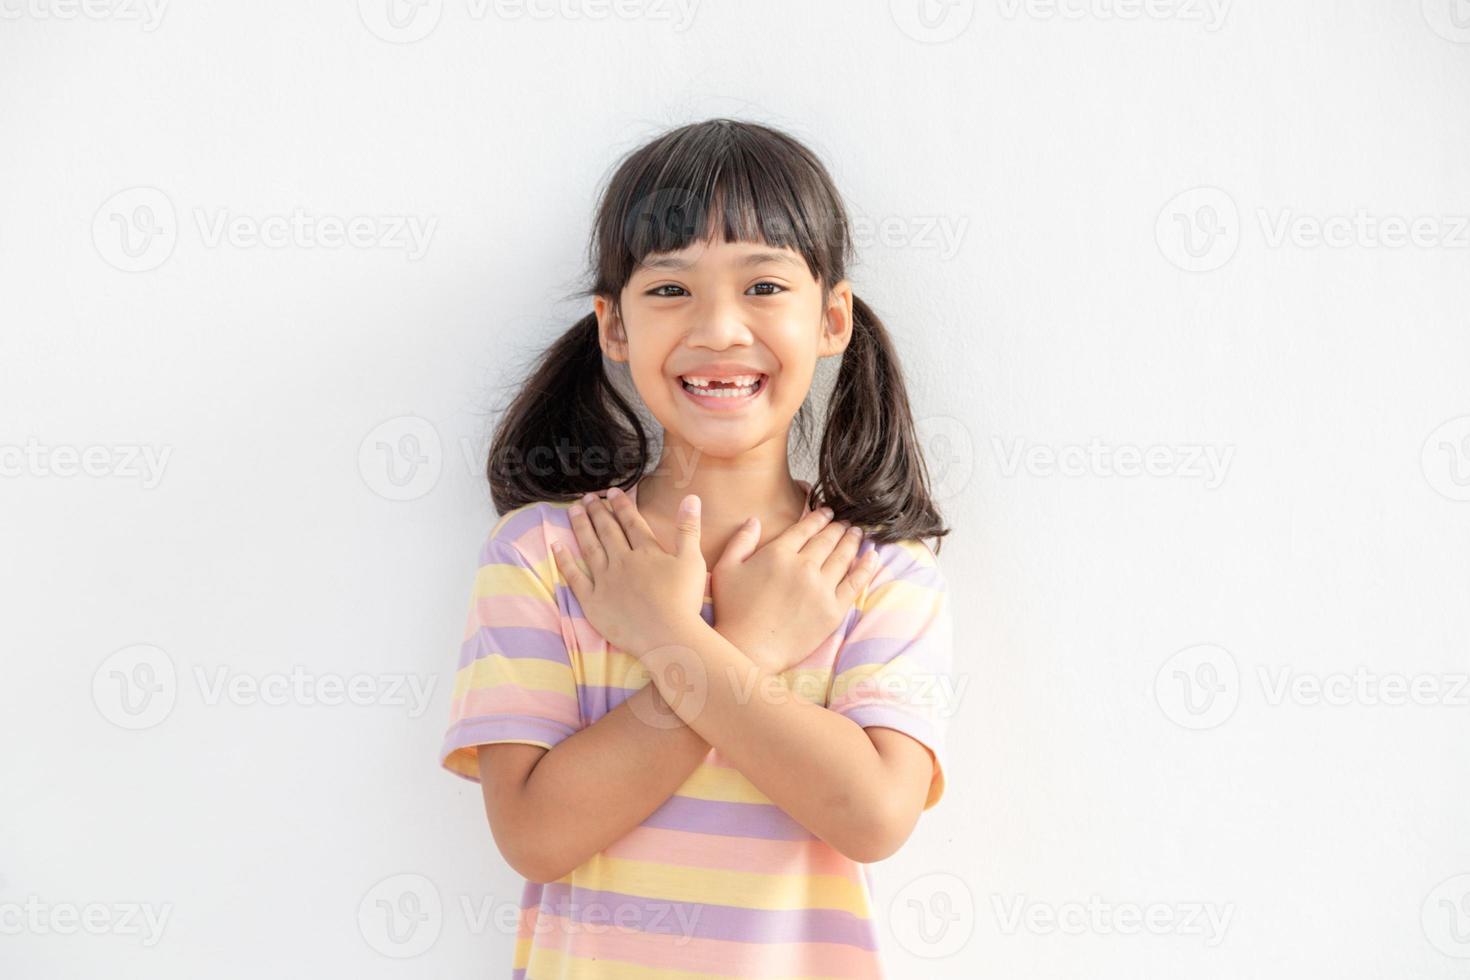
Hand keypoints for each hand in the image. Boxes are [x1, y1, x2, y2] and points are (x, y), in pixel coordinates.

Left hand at [550, 488, 707, 656]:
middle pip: (607, 530)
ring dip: (580, 526)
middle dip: (597, 511)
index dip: (621, 504)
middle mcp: (622, 561)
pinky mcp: (593, 601)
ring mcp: (605, 581)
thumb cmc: (684, 601)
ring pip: (589, 547)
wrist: (668, 637)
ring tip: (573, 510)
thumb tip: (692, 497)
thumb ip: (689, 528)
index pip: (631, 521)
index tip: (611, 491)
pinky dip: (564, 561)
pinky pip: (575, 577)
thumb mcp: (692, 561)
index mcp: (646, 551)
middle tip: (588, 497)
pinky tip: (556, 546)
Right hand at [710, 505, 879, 675]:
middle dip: (838, 527)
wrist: (749, 650)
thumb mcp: (726, 569)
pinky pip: (855, 583)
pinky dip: (865, 568)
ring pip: (843, 557)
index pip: (805, 528)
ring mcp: (820, 588)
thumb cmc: (733, 611)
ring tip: (857, 534)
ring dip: (852, 542)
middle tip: (846, 522)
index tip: (827, 512)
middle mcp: (803, 566)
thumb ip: (741, 540)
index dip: (818, 517)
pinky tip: (872, 557)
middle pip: (827, 540)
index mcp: (778, 553)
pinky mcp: (833, 610)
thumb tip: (754, 520)